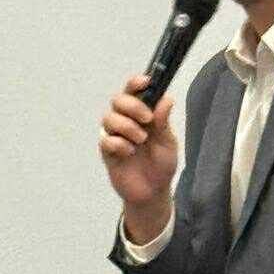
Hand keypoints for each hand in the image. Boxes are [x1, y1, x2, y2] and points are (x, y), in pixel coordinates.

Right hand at [99, 74, 178, 243]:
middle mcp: (126, 121)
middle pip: (118, 100)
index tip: (146, 82)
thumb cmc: (161, 165)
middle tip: (147, 119)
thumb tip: (165, 100)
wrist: (153, 192)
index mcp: (142, 114)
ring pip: (109, 118)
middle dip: (132, 106)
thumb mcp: (168, 143)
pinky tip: (129, 153)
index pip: (134, 91)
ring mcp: (115, 135)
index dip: (136, 83)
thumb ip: (164, 122)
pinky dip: (119, 144)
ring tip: (141, 140)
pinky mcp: (107, 151)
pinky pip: (106, 139)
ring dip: (127, 126)